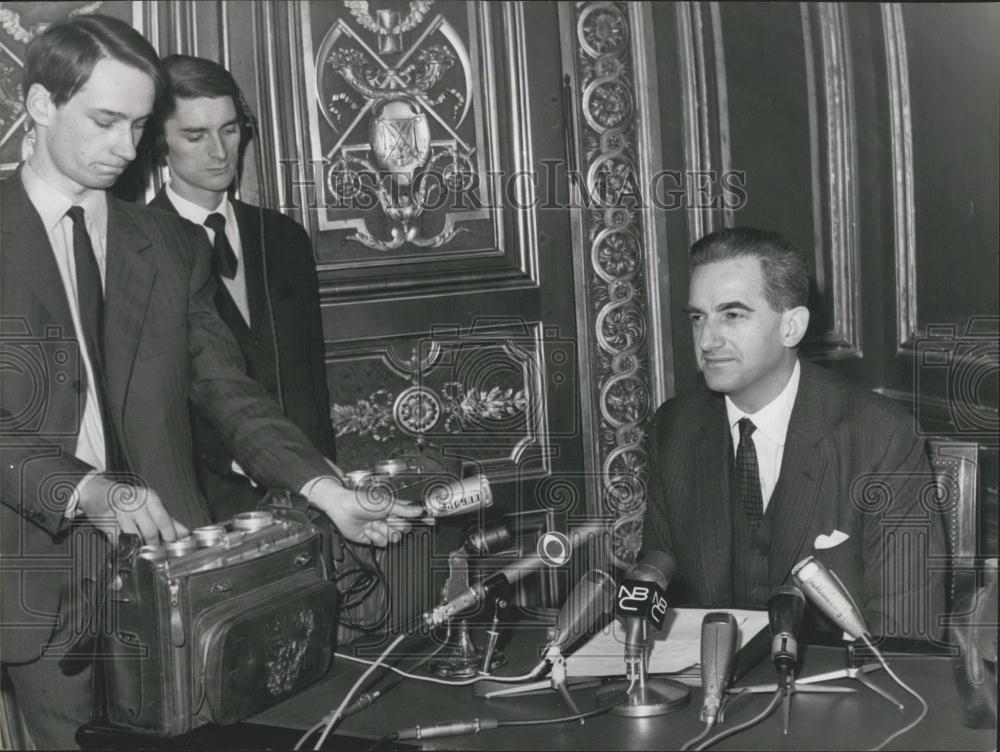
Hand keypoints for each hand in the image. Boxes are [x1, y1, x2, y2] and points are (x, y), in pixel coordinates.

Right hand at [77, 474, 188, 542]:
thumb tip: (185, 533)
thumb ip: (168, 519)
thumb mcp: (150, 504)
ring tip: (142, 550)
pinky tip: (127, 546)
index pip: (164, 520)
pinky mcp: (107, 522)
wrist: (98, 492)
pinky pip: (119, 540)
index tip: (172, 545)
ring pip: (135, 538)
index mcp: (150, 498)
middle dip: (154, 545)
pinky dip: (124, 546)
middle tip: (156, 552)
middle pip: (150, 531)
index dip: (170, 535)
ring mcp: (120, 512)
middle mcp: (135, 504)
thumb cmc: (127, 499)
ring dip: (139, 547)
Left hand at [305, 477, 422, 545]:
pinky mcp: (372, 538)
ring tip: (374, 524)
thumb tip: (419, 510)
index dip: (421, 518)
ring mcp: (381, 528)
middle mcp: (388, 518)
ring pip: (393, 537)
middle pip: (404, 528)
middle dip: (397, 525)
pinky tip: (368, 530)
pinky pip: (382, 543)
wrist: (343, 509)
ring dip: (383, 531)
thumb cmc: (361, 501)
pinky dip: (375, 537)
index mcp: (393, 507)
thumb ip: (403, 509)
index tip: (431, 521)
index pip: (411, 513)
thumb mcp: (385, 503)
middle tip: (389, 519)